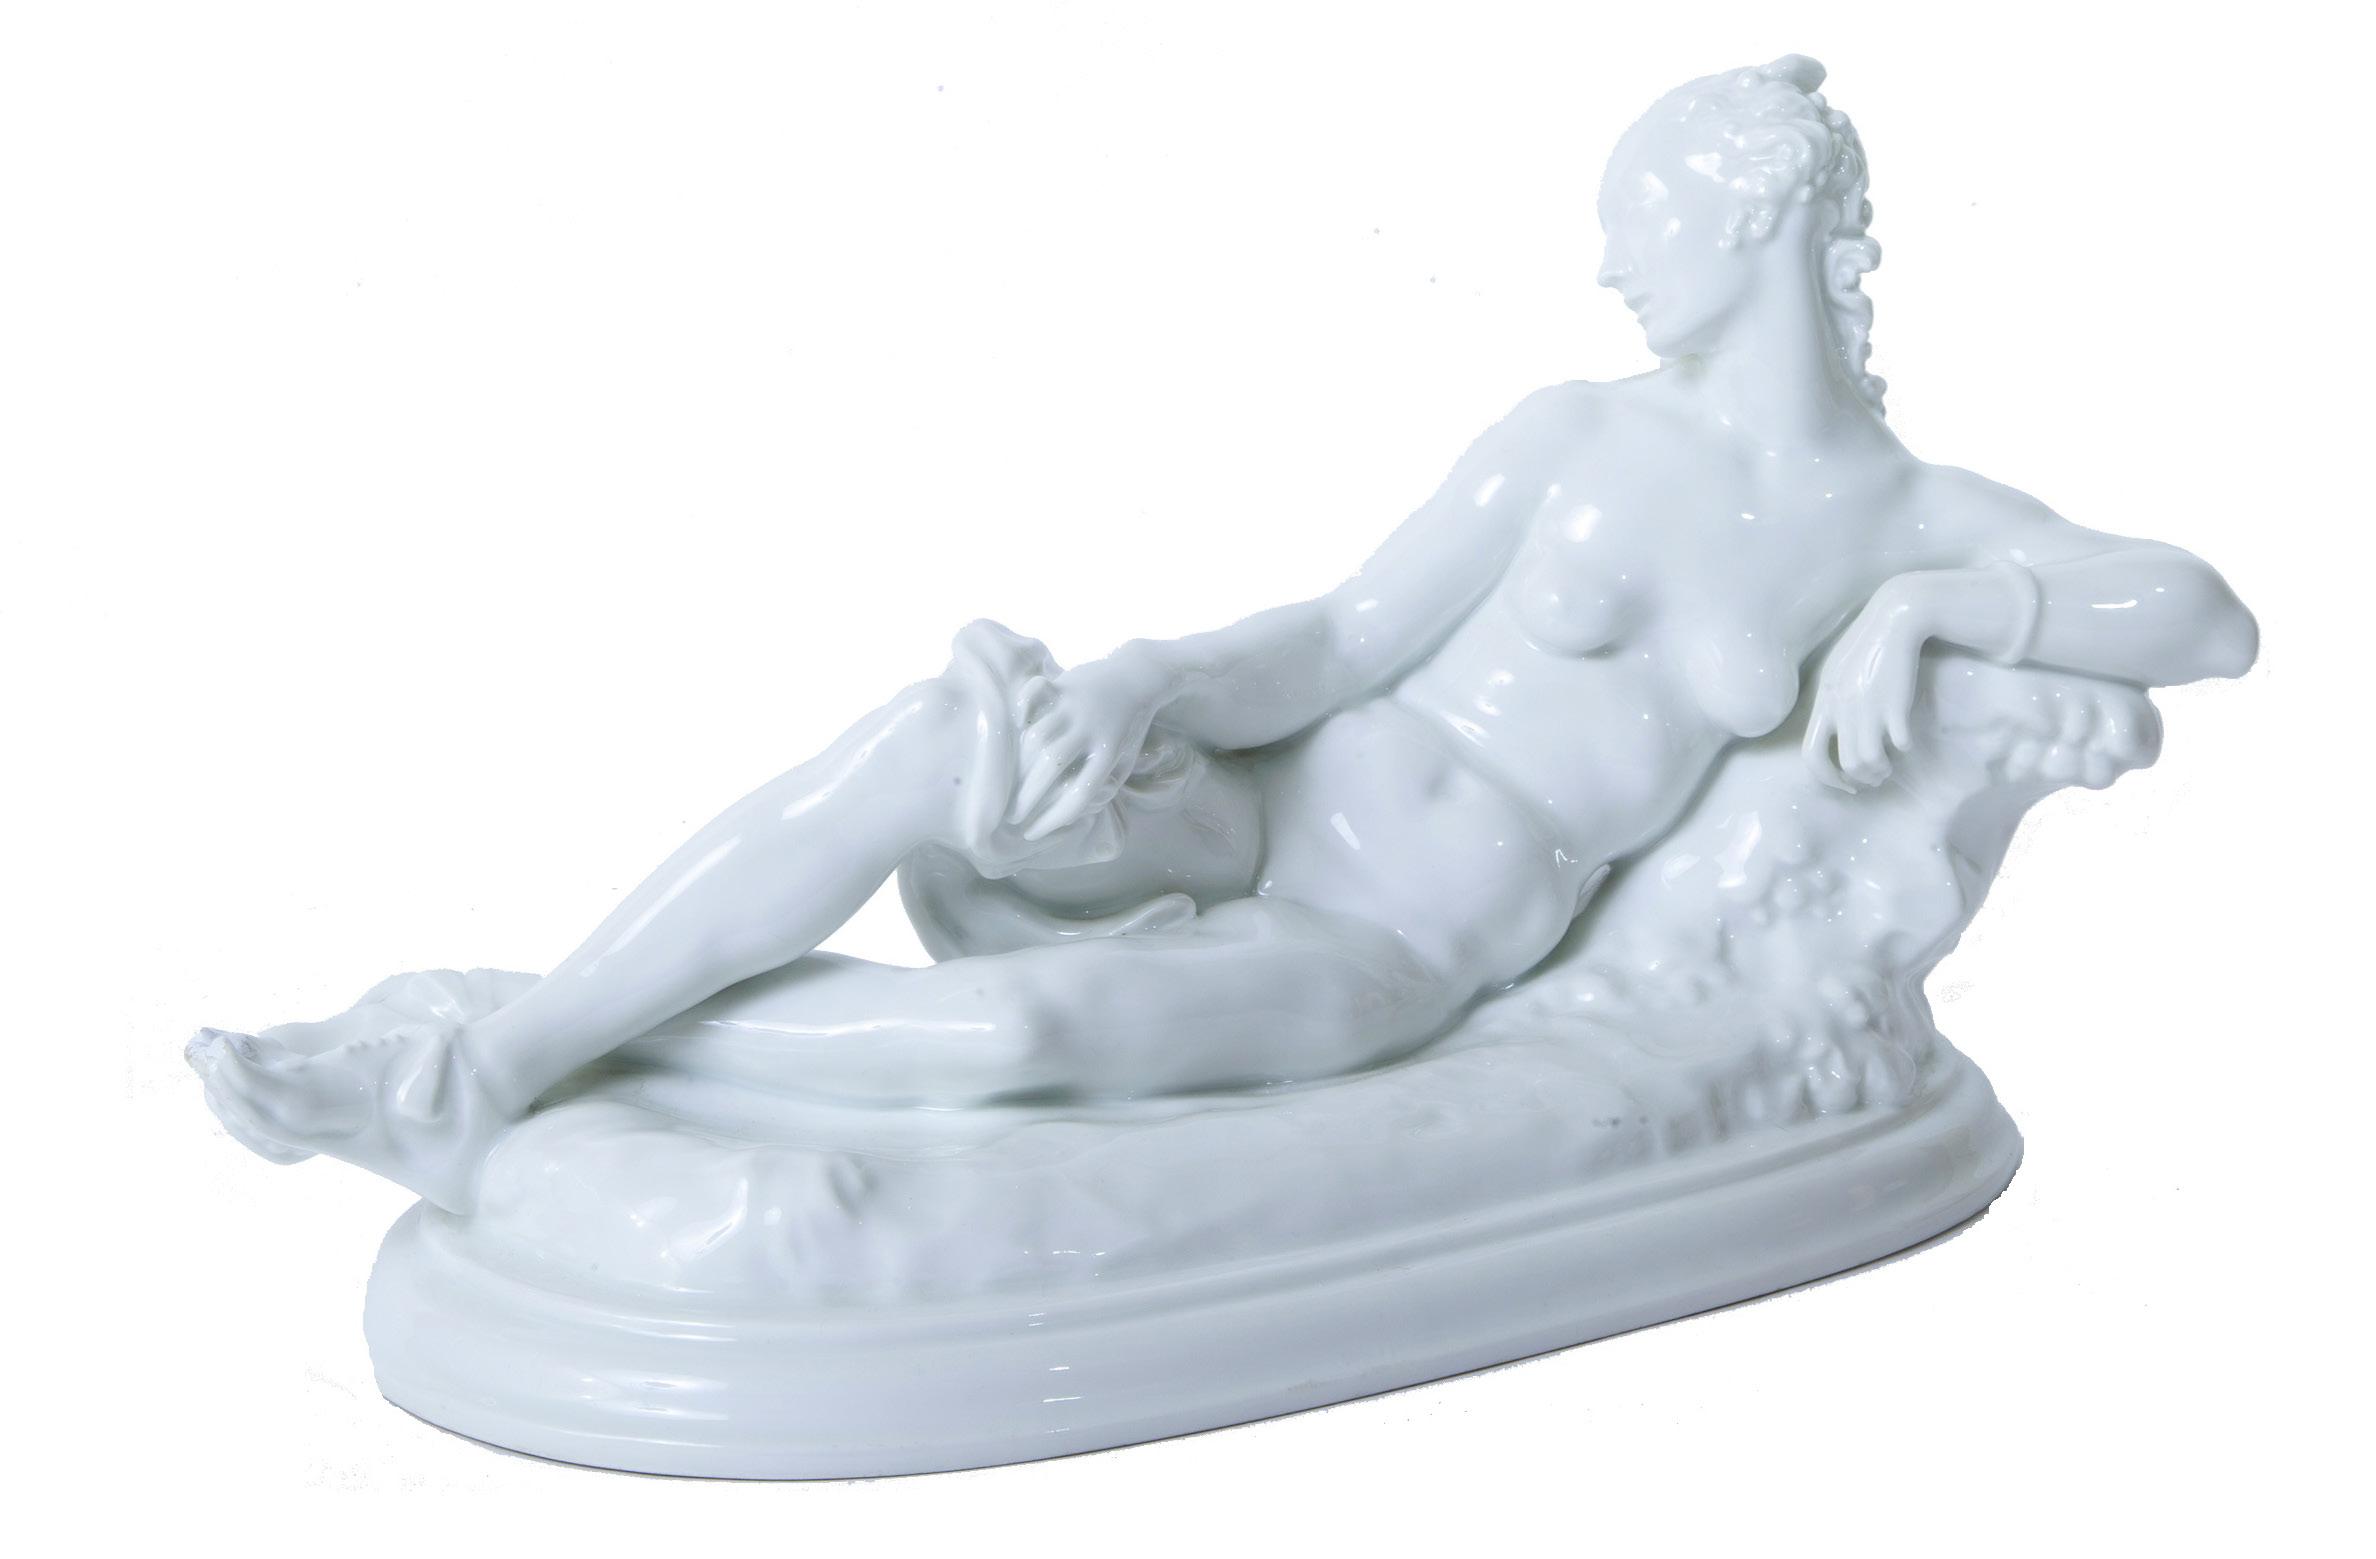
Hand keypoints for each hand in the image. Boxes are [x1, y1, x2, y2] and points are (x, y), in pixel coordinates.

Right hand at [1006, 649, 1172, 840]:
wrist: (1137, 678)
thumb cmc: (1128, 729)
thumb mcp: (1124, 762)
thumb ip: (1101, 786)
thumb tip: (1068, 814)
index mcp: (1110, 754)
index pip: (1078, 795)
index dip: (1052, 819)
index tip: (1032, 833)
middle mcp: (1091, 730)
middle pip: (1052, 767)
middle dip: (1027, 797)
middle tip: (1011, 815)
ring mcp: (1075, 706)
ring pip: (1038, 735)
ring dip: (1019, 764)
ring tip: (1010, 784)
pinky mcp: (1064, 685)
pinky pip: (1036, 692)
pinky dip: (1022, 704)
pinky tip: (1017, 723)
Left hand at [1803, 577, 1934, 792]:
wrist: (1895, 619)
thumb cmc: (1866, 646)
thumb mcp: (1836, 672)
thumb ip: (1831, 702)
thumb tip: (1833, 731)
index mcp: (1824, 702)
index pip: (1810, 754)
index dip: (1825, 777)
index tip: (1844, 783)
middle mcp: (1842, 708)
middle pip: (1844, 763)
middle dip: (1859, 779)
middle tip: (1873, 778)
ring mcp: (1868, 706)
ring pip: (1869, 760)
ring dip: (1880, 770)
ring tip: (1888, 767)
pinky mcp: (1896, 702)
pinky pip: (1898, 742)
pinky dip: (1902, 749)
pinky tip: (1905, 743)